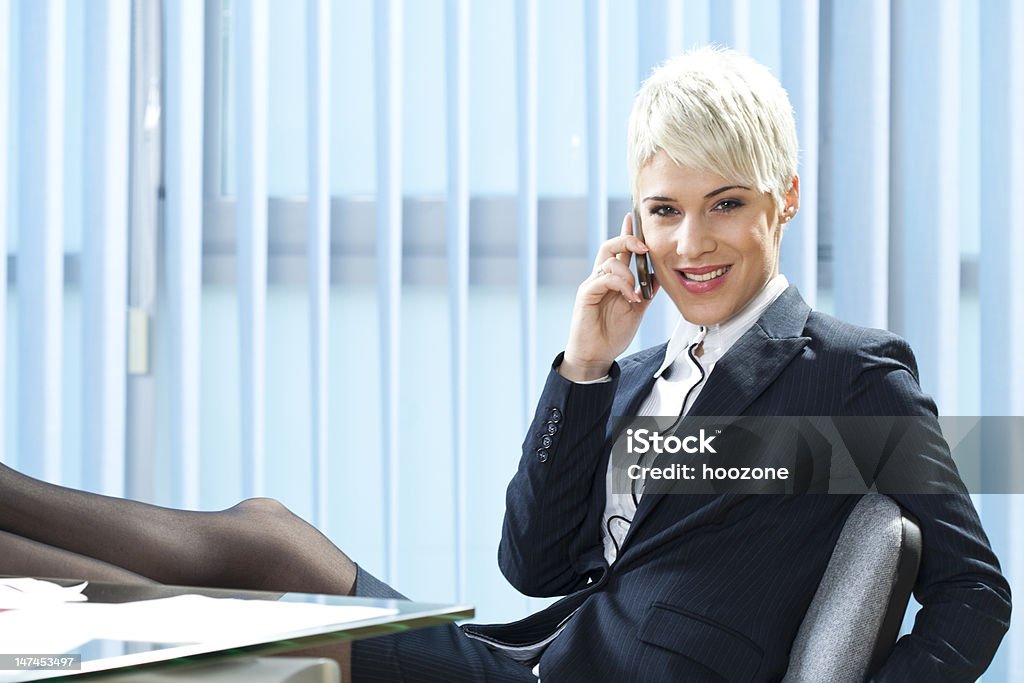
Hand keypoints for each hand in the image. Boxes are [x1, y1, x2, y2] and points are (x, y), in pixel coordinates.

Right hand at [560, 213, 659, 381]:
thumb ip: (646, 290)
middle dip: (627, 239)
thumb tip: (659, 274)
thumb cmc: (613, 333)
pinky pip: (603, 278)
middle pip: (609, 246)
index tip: (634, 218)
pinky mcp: (586, 295)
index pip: (619, 250)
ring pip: (609, 261)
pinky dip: (620, 284)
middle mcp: (600, 278)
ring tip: (635, 292)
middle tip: (644, 245)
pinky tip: (629, 297)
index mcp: (613, 279)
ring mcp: (592, 285)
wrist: (597, 355)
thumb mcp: (637, 308)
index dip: (626, 234)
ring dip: (628, 273)